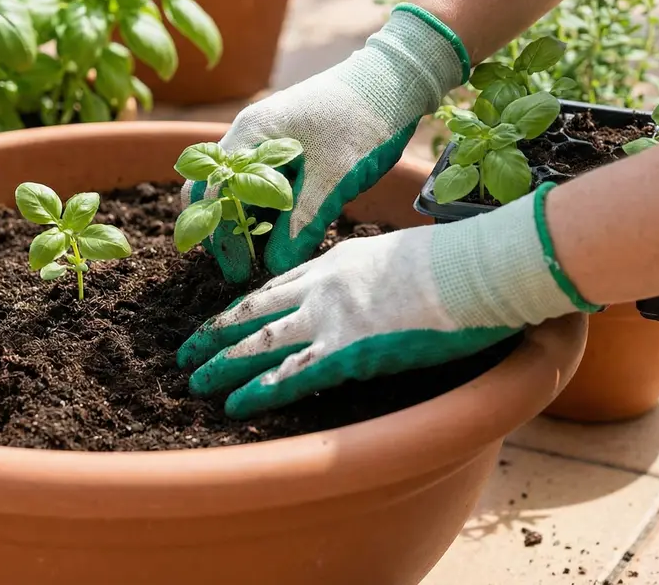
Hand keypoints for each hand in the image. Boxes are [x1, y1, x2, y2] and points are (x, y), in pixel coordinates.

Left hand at [178, 183, 598, 417]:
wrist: (473, 268)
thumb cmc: (454, 262)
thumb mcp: (397, 255)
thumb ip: (371, 273)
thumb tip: (376, 287)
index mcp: (335, 262)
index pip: (275, 286)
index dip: (242, 307)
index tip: (220, 320)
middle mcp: (320, 287)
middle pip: (253, 312)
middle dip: (216, 333)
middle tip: (185, 351)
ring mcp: (329, 319)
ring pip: (260, 344)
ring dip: (223, 364)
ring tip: (193, 380)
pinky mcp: (345, 352)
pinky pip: (289, 376)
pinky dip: (256, 391)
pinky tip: (232, 404)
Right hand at [180, 4, 470, 283]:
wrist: (396, 80)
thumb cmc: (363, 119)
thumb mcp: (335, 177)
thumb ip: (303, 221)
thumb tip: (275, 264)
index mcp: (252, 134)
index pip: (211, 190)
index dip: (219, 233)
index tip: (236, 268)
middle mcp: (250, 134)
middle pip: (214, 188)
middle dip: (223, 230)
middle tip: (241, 267)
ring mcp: (267, 138)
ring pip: (238, 188)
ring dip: (244, 221)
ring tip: (261, 257)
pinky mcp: (286, 146)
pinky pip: (262, 182)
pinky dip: (265, 210)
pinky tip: (281, 234)